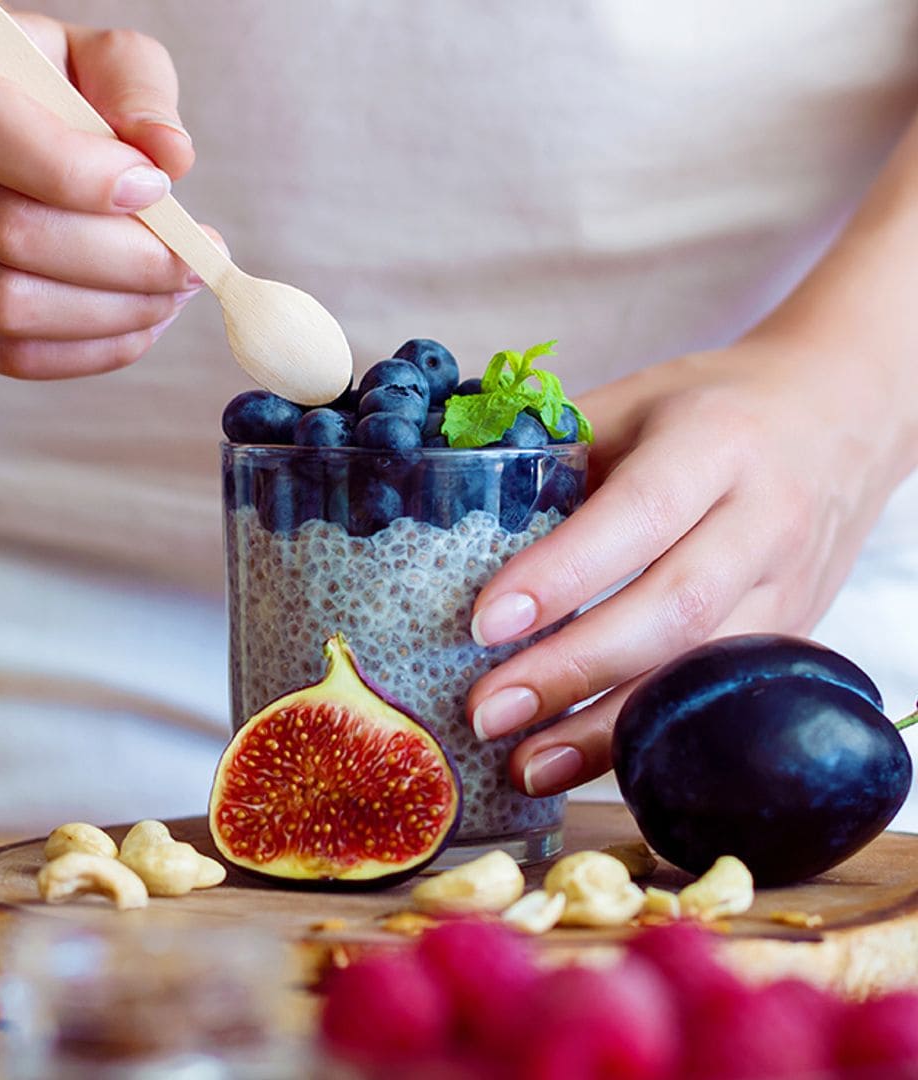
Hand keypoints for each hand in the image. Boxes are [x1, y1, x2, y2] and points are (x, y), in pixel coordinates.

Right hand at [0, 11, 211, 377]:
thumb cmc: (59, 91)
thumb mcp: (106, 61)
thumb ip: (139, 93)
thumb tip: (170, 157)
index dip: (79, 172)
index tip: (160, 190)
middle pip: (7, 234)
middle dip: (125, 260)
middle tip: (194, 262)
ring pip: (5, 307)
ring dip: (113, 313)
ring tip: (173, 293)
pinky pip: (9, 356)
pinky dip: (91, 351)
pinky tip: (140, 323)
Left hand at [465, 335, 903, 796]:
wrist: (842, 418)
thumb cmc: (715, 407)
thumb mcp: (635, 402)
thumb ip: (558, 454)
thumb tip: (454, 515)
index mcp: (714, 444)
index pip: (636, 515)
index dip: (560, 575)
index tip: (484, 624)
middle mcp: (761, 520)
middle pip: (672, 610)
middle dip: (572, 670)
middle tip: (486, 710)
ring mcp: (788, 586)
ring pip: (701, 673)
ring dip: (607, 730)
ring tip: (524, 764)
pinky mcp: (795, 635)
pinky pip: (717, 697)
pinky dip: (648, 736)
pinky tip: (584, 761)